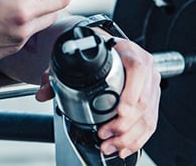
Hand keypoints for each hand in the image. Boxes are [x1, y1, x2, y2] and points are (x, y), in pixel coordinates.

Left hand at [36, 37, 159, 158]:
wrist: (110, 49)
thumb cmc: (96, 52)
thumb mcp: (78, 58)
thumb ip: (56, 76)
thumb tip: (43, 93)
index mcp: (128, 51)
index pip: (137, 69)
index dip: (130, 94)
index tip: (120, 112)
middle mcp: (144, 67)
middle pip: (143, 100)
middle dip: (124, 124)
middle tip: (105, 134)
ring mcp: (150, 84)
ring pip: (147, 115)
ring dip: (129, 136)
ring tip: (110, 145)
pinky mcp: (152, 99)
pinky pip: (150, 122)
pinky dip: (137, 138)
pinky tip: (124, 146)